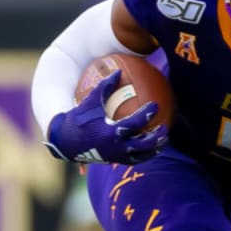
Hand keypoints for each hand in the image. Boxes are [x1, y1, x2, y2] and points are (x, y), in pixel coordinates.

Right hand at [45, 70, 167, 163]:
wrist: (66, 141)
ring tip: (163, 140)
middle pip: (142, 144)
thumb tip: (118, 70)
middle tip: (165, 127)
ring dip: (154, 148)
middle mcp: (114, 146)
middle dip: (156, 136)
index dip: (147, 114)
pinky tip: (152, 148)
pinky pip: (134, 160)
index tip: (155, 105)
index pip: (134, 123)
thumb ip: (105, 86)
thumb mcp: (91, 101)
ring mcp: (115, 155)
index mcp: (109, 131)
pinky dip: (145, 155)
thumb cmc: (79, 118)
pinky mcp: (114, 161)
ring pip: (141, 155)